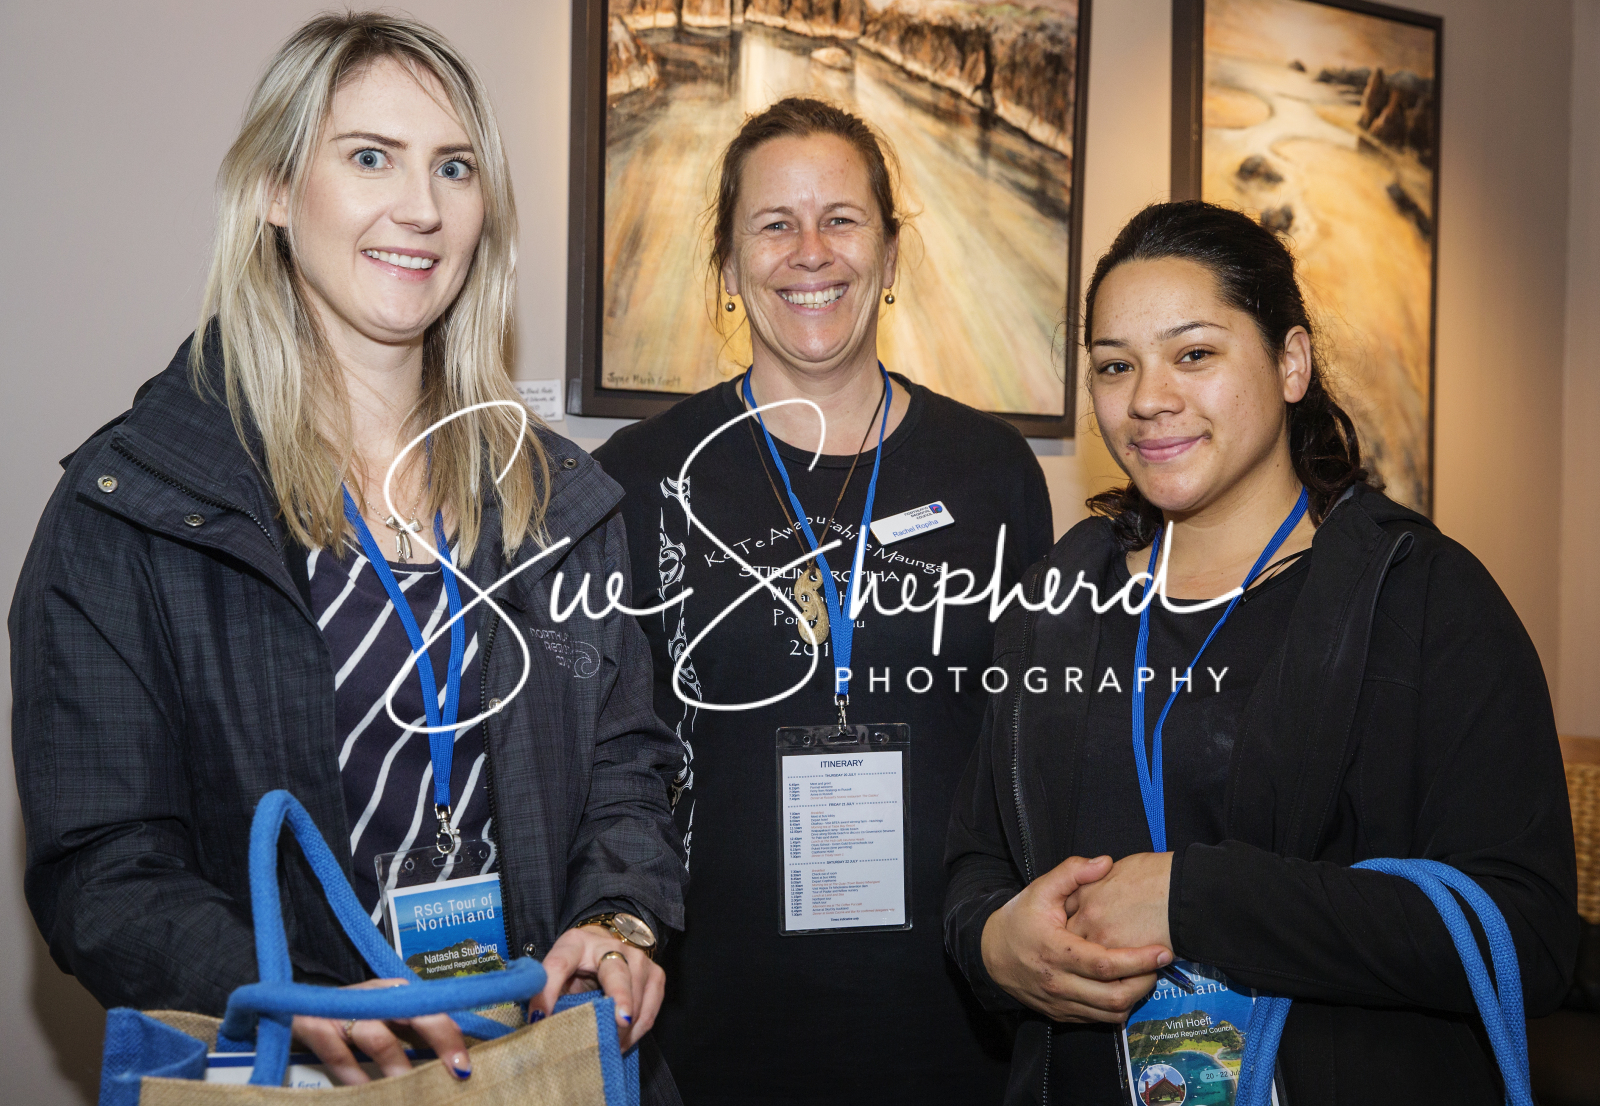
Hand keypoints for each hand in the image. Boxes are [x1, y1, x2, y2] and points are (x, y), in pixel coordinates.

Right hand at [292, 978, 469, 1084]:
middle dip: (438, 1040)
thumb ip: (413, 1033)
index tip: (465, 1062)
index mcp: (395, 992)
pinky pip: (338, 1053)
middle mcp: (374, 996)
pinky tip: (365, 1090)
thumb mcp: (383, 1018)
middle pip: (415, 1013)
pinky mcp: (316, 1026)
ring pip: (379, 1037)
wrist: (293, 1005)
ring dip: (397, 1066)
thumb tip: (452, 1057)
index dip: (451, 1034)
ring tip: (409, 1090)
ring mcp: (344, 1010)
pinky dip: (353, 1074)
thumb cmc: (349, 1016)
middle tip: (454, 1071)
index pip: (432, 1009)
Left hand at [533, 925, 663, 1049]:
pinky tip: (622, 1043)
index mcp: (576, 944)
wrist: (607, 946)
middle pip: (615, 973)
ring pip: (638, 996)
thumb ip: (547, 991)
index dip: (548, 990)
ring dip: (624, 1028)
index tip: (539, 1016)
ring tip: (607, 1048)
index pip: (559, 963)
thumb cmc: (578, 965)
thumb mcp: (558, 973)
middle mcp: (611, 946)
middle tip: (619, 1021)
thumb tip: (537, 1022)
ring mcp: (638, 959)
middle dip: (619, 997)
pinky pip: (650, 1010)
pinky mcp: (656, 974)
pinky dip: (637, 1031)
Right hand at [980, 855, 1171, 1023]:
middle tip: (1160, 963)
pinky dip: (1118, 1006)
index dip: (1138, 960)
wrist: (990, 954)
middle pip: (1114, 995)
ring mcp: (1060, 1002)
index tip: (1162, 951)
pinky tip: (1125, 985)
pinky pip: (1099, 1019)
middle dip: (1145, 981)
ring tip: (1146, 974)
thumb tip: (1105, 862)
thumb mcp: (1040, 890)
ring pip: (1110, 1013)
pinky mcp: (1062, 1014)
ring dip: (1135, 996)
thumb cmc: (1018, 920)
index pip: (1105, 964)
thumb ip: (1072, 873)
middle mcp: (1058, 982)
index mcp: (1055, 951)